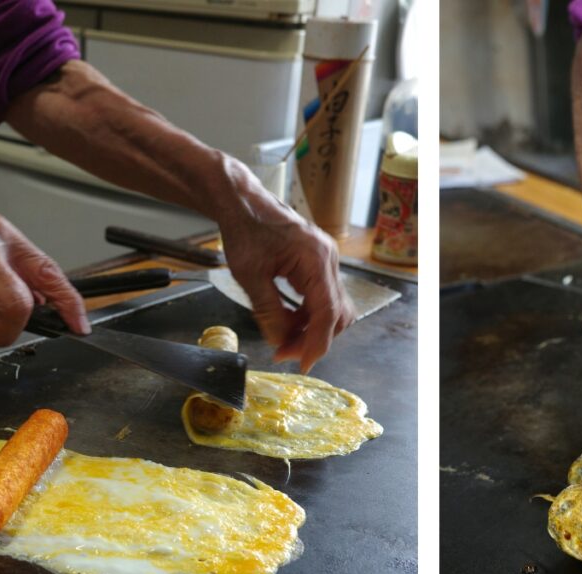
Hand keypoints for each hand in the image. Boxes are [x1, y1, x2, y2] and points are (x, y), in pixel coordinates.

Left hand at [218, 163, 353, 372]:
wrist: (243, 202)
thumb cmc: (245, 229)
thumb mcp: (250, 276)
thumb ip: (269, 312)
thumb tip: (281, 342)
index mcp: (315, 259)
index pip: (328, 313)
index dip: (317, 343)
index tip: (303, 364)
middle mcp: (328, 259)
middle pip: (337, 313)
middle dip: (314, 338)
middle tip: (285, 352)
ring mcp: (327, 260)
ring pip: (333, 307)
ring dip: (312, 328)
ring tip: (283, 339)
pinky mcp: (319, 263)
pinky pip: (323, 296)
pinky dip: (308, 314)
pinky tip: (288, 321)